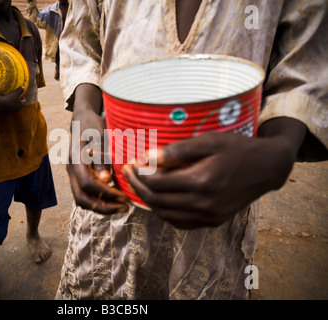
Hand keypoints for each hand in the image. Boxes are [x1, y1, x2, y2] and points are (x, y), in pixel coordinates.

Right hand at [0, 86, 26, 112]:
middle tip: (16, 97)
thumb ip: (20, 90)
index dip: (22, 97)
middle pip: (20, 105)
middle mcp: (18, 109)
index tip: (20, 95)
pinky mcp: (8, 112)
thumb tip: (23, 86)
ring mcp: (13, 111)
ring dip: (14, 104)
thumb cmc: (9, 98)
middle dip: (18, 101)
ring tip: (11, 100)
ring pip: (15, 107)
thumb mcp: (15, 93)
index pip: (24, 101)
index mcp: (21, 105)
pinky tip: (6, 103)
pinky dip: (9, 106)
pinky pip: (10, 109)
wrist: (1, 105)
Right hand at [67, 84, 128, 213]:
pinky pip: (85, 194)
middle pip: (82, 198)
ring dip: (101, 206)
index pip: (87, 184)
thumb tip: (106, 180)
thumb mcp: (100, 137)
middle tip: (124, 208)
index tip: (124, 197)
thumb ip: (102, 159)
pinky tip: (115, 198)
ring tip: (120, 206)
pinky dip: (99, 200)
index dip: (107, 193)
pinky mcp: (78, 176)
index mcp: (76, 159)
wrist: (82, 118)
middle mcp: (71, 169)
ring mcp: (73, 174)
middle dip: (103, 207)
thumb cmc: (93, 125)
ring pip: (82, 199)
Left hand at [122, 118, 305, 227]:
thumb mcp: (209, 141)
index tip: (131, 162)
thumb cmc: (237, 149)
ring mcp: (209, 216)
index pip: (157, 182)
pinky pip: (181, 223)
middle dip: (138, 186)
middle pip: (158, 200)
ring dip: (148, 201)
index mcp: (201, 181)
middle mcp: (204, 203)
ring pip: (166, 214)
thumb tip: (147, 157)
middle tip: (128, 173)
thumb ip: (177, 151)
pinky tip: (159, 200)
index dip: (139, 173)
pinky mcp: (214, 221)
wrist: (267, 168)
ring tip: (139, 186)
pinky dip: (165, 213)